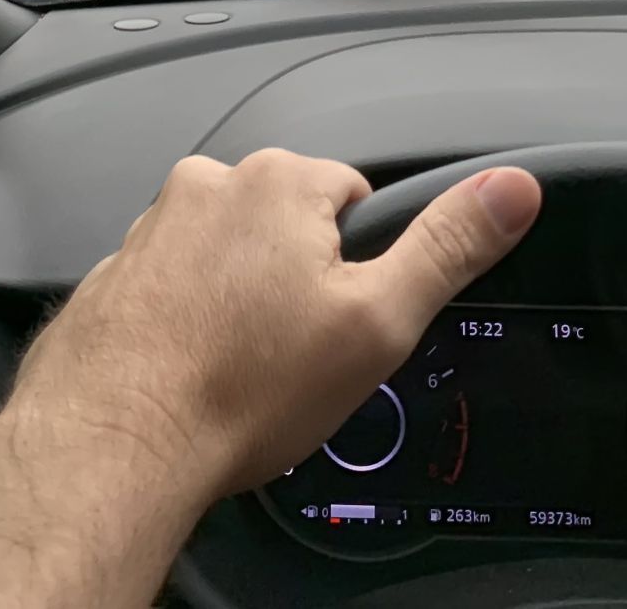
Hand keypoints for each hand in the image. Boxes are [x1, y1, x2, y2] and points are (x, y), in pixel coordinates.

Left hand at [10, 149, 541, 505]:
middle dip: (299, 283)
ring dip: (241, 302)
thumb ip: (448, 247)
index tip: (346, 317)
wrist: (115, 444)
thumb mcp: (378, 321)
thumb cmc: (237, 389)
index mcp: (279, 181)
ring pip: (228, 258)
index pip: (355, 197)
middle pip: (287, 226)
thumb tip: (511, 190)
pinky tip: (195, 372)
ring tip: (241, 370)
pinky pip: (174, 289)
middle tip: (296, 354)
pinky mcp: (114, 274)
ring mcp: (152, 229)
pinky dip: (188, 322)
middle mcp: (208, 186)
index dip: (363, 266)